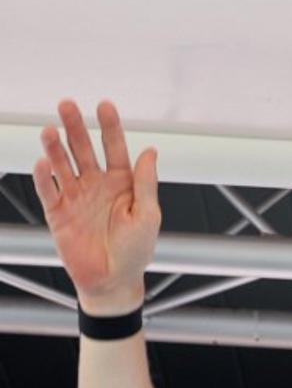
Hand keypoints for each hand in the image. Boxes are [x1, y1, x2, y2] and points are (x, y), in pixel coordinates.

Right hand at [33, 100, 160, 315]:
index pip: (115, 148)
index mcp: (123, 183)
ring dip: (56, 147)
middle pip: (84, 149)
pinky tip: (43, 162)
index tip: (104, 106)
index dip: (110, 127)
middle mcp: (97, 185)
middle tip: (67, 105)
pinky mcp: (58, 212)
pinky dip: (44, 176)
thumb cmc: (135, 251)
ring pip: (63, 165)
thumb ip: (146, 183)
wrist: (112, 281)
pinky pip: (48, 190)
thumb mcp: (147, 215)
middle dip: (76, 128)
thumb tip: (151, 152)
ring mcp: (76, 197)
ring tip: (51, 130)